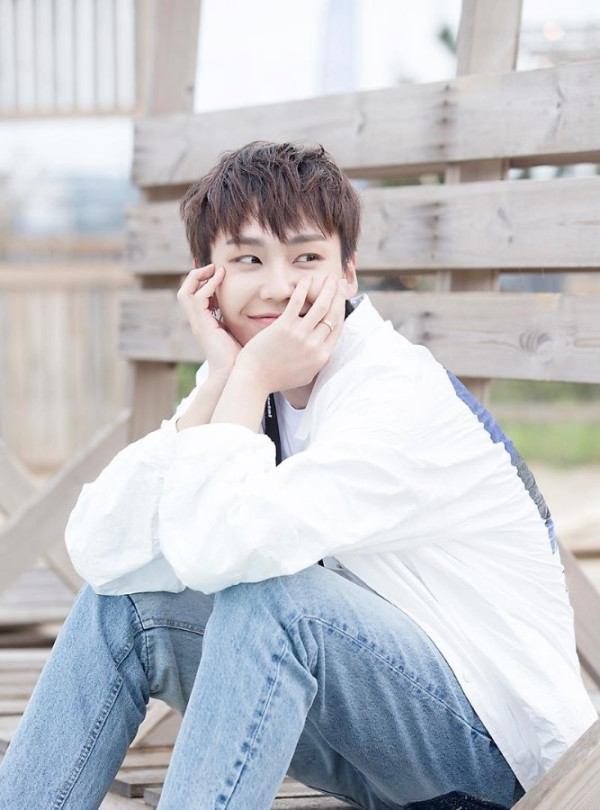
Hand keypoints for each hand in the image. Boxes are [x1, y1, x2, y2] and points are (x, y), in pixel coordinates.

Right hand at [177, 264, 241, 381]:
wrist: (233, 375)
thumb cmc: (240, 358)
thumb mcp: (240, 332)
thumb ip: (241, 320)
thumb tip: (258, 308)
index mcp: (205, 322)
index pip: (196, 296)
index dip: (205, 282)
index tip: (220, 272)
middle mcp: (198, 321)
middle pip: (185, 291)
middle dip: (197, 275)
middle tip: (213, 266)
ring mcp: (197, 323)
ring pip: (185, 292)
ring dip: (199, 277)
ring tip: (215, 268)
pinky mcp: (201, 324)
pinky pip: (197, 298)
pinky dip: (208, 285)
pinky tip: (221, 278)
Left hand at [237, 274, 347, 393]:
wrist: (254, 380)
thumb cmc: (276, 379)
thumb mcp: (305, 375)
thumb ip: (316, 362)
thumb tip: (325, 352)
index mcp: (322, 356)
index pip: (338, 328)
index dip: (342, 310)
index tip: (341, 298)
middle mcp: (315, 345)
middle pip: (333, 315)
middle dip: (339, 295)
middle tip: (339, 282)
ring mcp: (300, 335)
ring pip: (321, 306)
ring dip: (327, 289)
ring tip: (329, 278)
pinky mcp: (284, 327)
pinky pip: (297, 303)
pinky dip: (304, 288)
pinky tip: (306, 279)